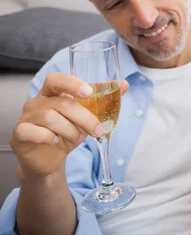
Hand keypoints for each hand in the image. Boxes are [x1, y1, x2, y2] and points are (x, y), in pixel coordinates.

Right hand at [10, 72, 128, 178]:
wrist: (48, 158)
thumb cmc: (66, 131)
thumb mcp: (86, 115)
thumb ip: (102, 98)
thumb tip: (124, 84)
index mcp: (52, 93)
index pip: (56, 79)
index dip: (72, 83)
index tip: (88, 93)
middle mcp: (37, 102)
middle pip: (63, 103)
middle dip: (85, 118)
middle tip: (97, 130)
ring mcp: (26, 117)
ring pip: (52, 118)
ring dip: (71, 131)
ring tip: (77, 138)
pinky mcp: (20, 134)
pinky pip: (35, 132)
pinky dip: (50, 138)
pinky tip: (57, 142)